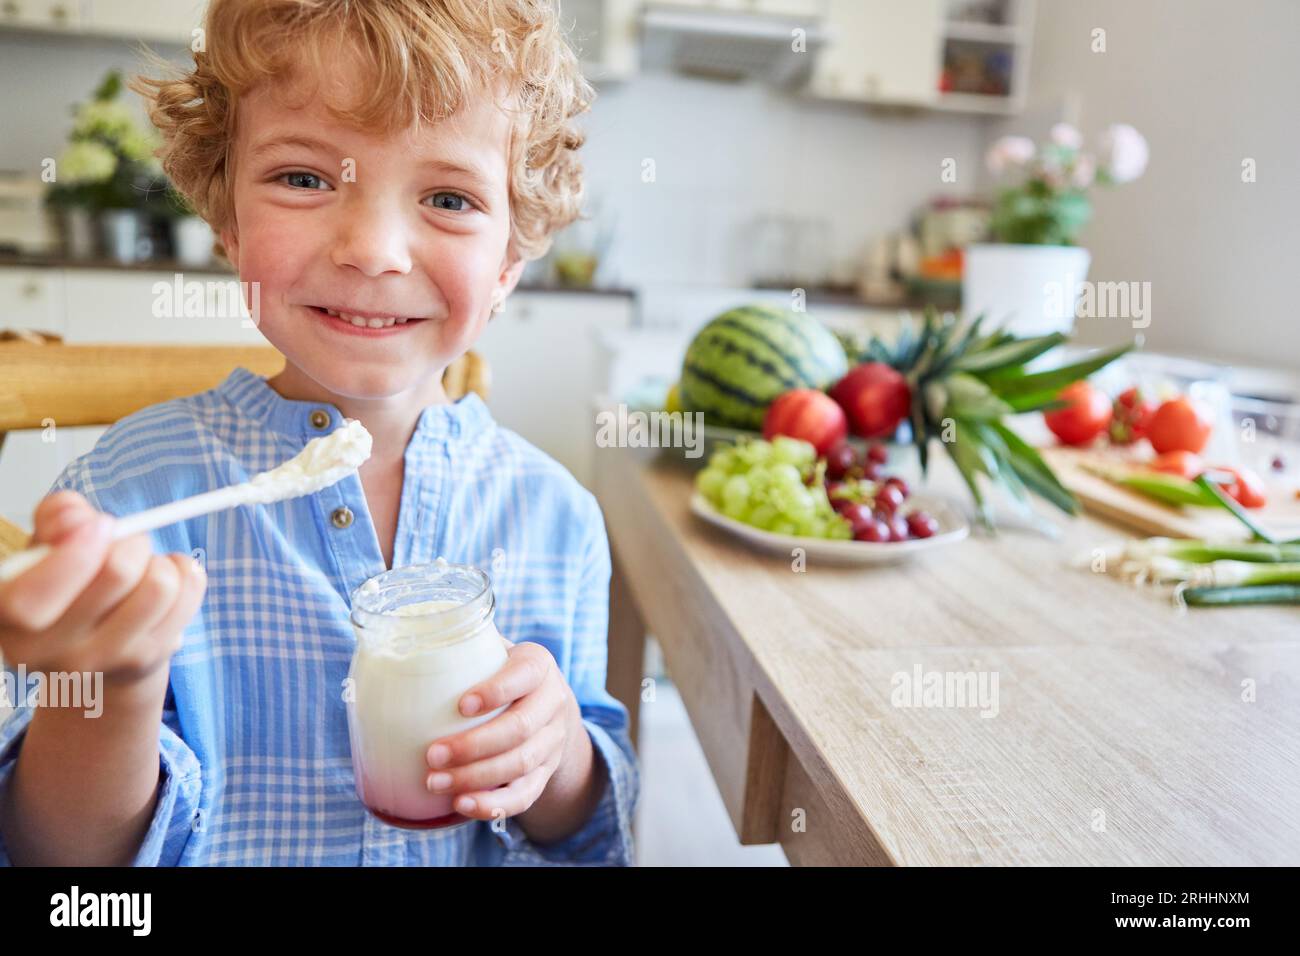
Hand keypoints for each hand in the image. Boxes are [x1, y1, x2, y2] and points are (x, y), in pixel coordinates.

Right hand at [0, 492, 205, 690]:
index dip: (73, 556)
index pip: (29, 600)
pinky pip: (186, 597)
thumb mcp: (48, 548)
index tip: (102, 524)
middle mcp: (46, 650)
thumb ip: (55, 520)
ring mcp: (98, 660)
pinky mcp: (143, 661)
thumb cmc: (67, 587)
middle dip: (132, 542)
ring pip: (159, 587)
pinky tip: (166, 581)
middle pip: (116, 574)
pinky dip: (185, 574)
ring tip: (146, 567)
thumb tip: (75, 517)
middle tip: (129, 543)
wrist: (94, 650)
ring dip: (161, 563)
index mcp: (7, 616)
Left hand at [424, 640, 582, 821]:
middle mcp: (552, 703)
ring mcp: (552, 741)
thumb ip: (463, 645)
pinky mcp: (546, 773)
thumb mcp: (493, 650)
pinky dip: (493, 805)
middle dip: (473, 746)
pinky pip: (525, 795)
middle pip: (519, 729)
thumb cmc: (503, 673)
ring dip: (476, 778)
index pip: (524, 675)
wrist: (549, 705)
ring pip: (521, 764)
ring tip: (435, 782)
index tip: (461, 705)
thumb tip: (404, 637)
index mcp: (538, 666)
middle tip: (432, 755)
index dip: (495, 691)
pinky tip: (462, 804)